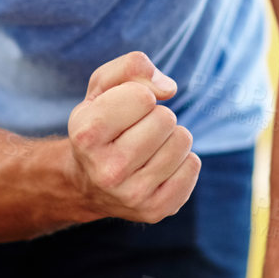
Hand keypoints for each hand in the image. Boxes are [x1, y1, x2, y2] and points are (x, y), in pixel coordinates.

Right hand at [65, 51, 199, 222]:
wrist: (88, 183)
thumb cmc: (100, 124)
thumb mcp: (101, 87)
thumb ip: (132, 67)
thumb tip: (169, 88)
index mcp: (86, 135)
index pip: (142, 96)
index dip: (138, 94)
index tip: (123, 107)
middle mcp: (106, 170)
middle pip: (165, 119)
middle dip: (156, 115)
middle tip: (137, 129)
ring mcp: (132, 195)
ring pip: (182, 140)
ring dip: (170, 136)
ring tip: (148, 146)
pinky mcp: (156, 210)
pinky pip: (193, 166)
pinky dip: (182, 159)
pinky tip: (159, 165)